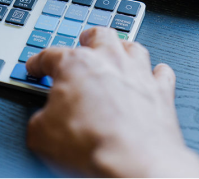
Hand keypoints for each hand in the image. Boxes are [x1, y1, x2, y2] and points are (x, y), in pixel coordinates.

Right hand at [26, 27, 198, 178]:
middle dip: (89, 38)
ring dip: (124, 49)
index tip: (36, 67)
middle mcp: (109, 61)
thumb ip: (40, 118)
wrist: (135, 164)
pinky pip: (162, 73)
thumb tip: (43, 121)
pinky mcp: (162, 92)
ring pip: (133, 47)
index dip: (38, 62)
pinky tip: (152, 76)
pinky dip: (156, 73)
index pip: (50, 55)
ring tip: (119, 53)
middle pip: (99, 35)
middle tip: (84, 42)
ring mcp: (138, 74)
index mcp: (75, 64)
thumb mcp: (41, 134)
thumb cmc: (92, 145)